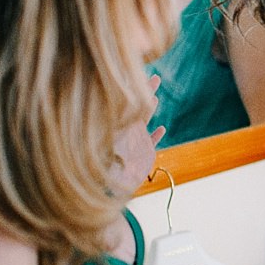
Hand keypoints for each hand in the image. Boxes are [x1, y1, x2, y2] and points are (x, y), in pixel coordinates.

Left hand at [113, 75, 165, 193]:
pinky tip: (162, 128)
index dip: (133, 91)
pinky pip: (150, 143)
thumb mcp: (108, 149)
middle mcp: (125, 133)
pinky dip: (156, 136)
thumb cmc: (102, 170)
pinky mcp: (142, 155)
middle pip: (136, 108)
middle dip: (145, 92)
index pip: (125, 105)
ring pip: (144, 123)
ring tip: (155, 97)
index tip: (137, 76)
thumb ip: (115, 134)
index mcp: (116, 129)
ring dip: (150, 110)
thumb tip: (114, 118)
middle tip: (154, 78)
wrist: (108, 188)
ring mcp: (134, 143)